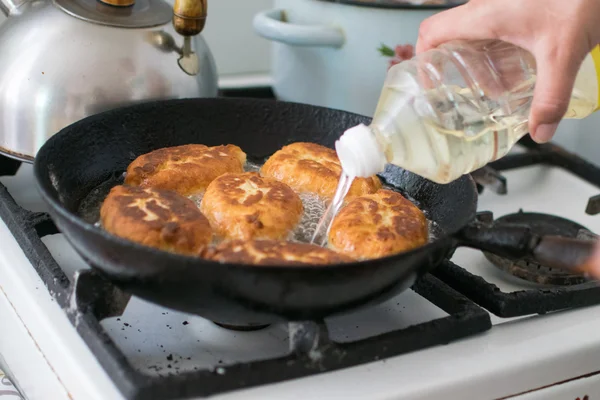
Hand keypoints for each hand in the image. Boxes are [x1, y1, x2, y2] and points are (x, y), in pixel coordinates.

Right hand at [416, 0, 599, 142]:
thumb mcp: (562, 54)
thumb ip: (551, 97)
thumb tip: (540, 130)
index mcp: (483, 15)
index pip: (431, 33)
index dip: (422, 59)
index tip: (429, 83)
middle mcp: (487, 5)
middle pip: (450, 36)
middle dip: (455, 67)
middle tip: (468, 91)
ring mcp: (502, 2)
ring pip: (473, 32)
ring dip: (479, 60)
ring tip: (497, 85)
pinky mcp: (518, 3)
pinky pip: (494, 26)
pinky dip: (497, 49)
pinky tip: (519, 65)